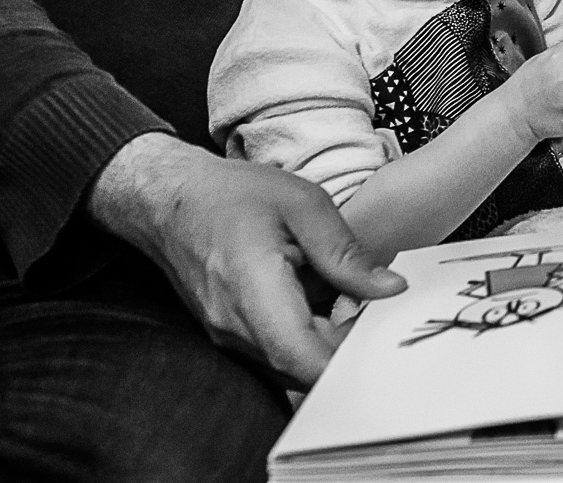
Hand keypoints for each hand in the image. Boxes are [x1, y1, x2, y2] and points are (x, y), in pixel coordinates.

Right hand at [87, 132, 405, 387]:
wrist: (171, 201)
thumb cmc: (234, 195)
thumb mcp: (304, 204)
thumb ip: (346, 252)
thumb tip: (390, 289)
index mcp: (253, 291)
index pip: (303, 358)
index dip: (348, 360)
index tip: (382, 337)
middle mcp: (235, 328)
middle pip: (304, 368)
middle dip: (347, 348)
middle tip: (376, 307)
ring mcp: (229, 337)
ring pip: (292, 364)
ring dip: (327, 341)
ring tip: (345, 293)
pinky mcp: (231, 336)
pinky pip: (277, 352)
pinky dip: (307, 334)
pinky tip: (319, 297)